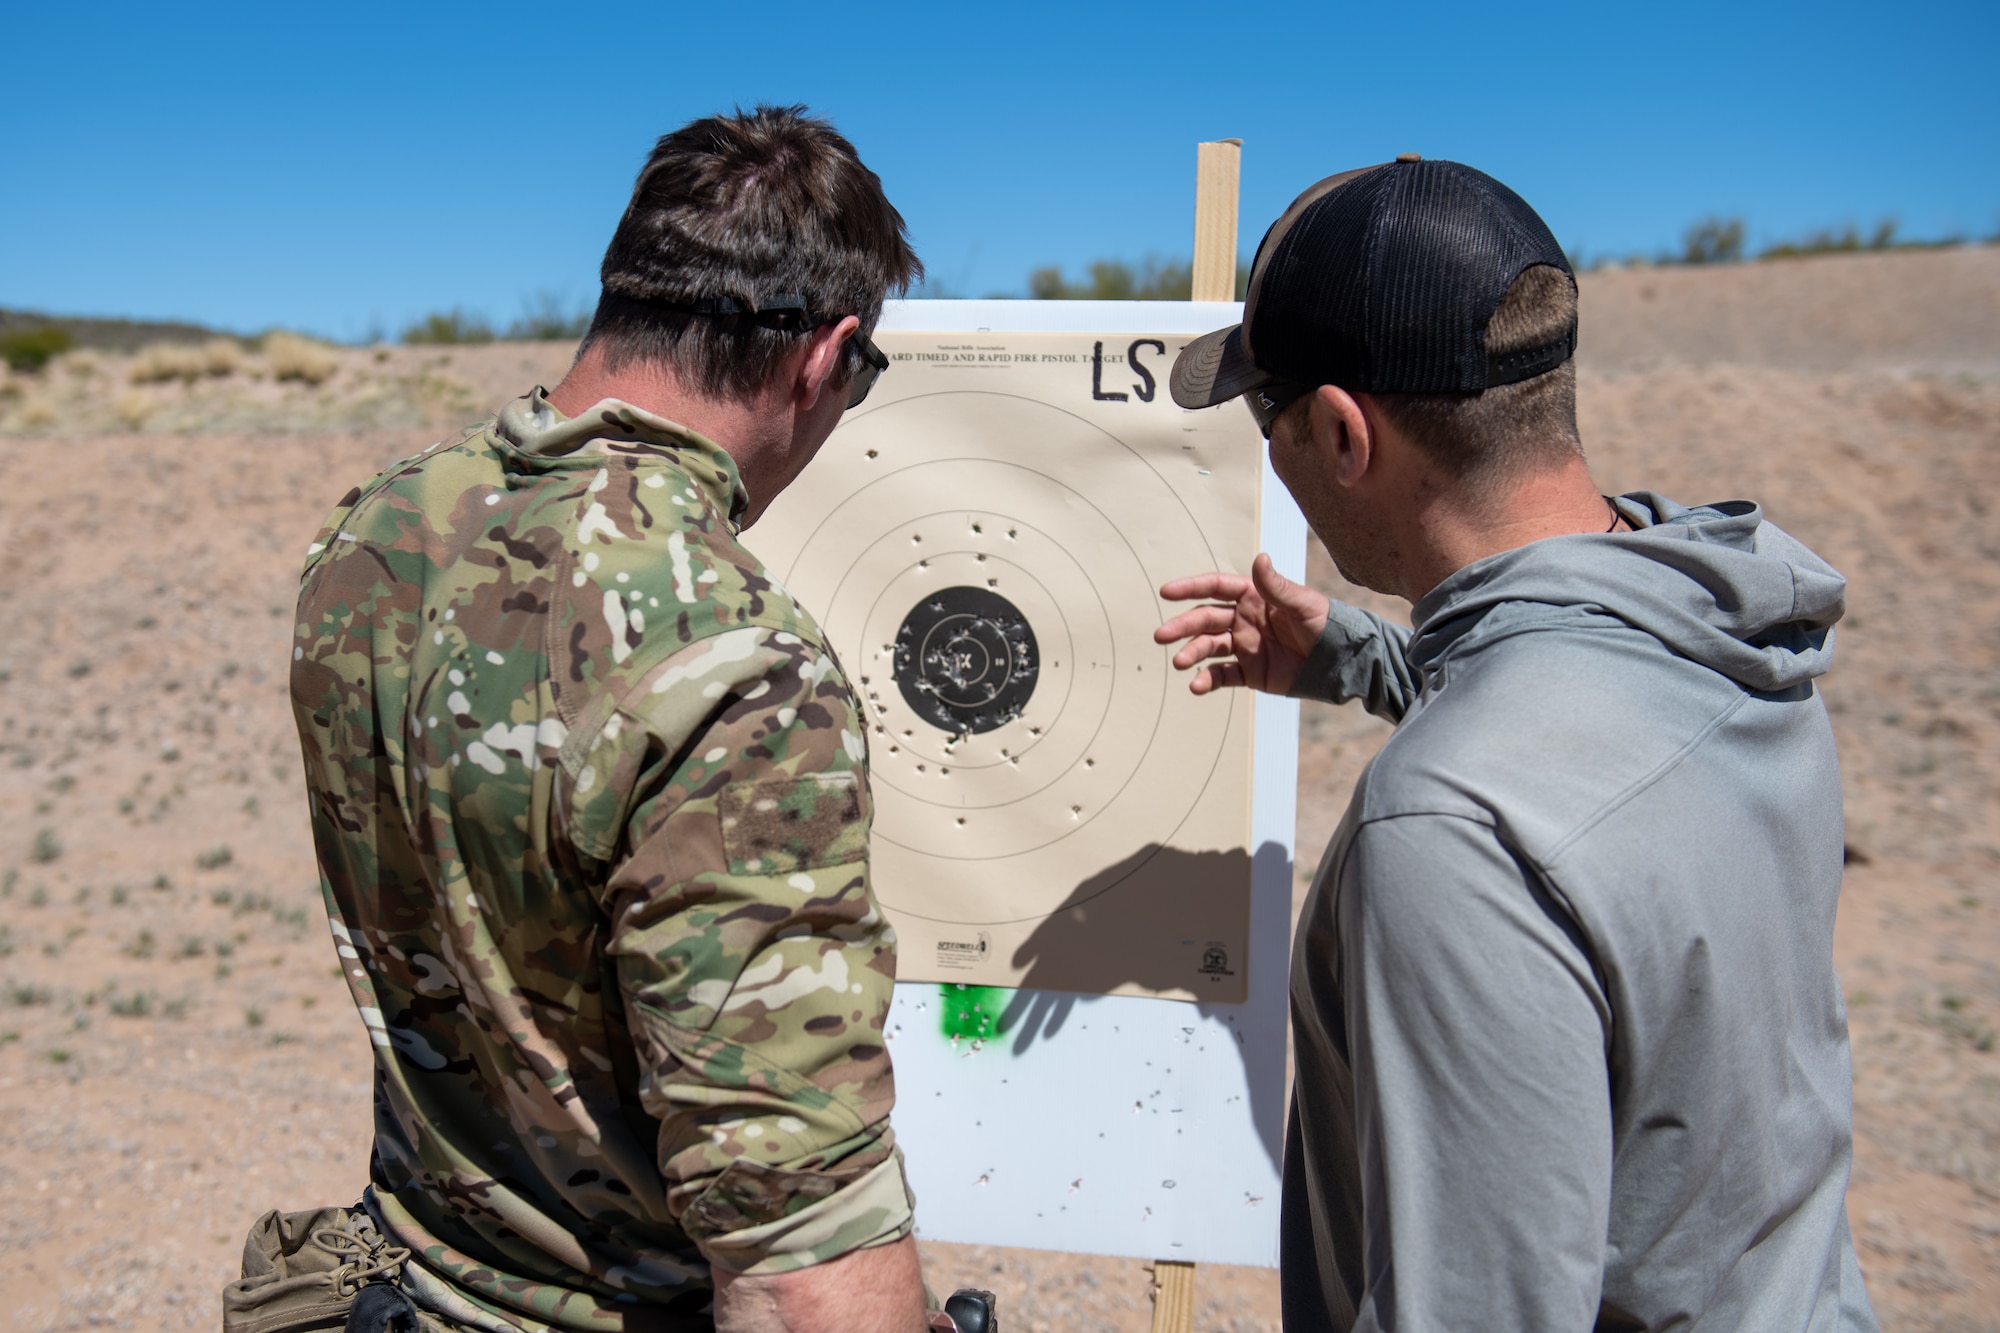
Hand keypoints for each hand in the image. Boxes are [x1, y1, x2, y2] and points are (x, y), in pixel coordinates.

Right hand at [1155, 553, 1329, 696]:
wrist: (1338, 661)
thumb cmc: (1324, 625)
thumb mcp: (1303, 604)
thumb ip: (1277, 586)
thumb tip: (1259, 558)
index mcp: (1253, 597)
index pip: (1216, 588)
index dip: (1191, 588)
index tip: (1167, 592)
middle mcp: (1243, 620)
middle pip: (1205, 619)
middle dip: (1182, 626)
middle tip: (1161, 636)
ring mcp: (1244, 646)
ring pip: (1209, 647)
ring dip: (1191, 653)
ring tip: (1179, 663)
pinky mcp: (1249, 672)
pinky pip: (1222, 676)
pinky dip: (1207, 680)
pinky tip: (1196, 685)